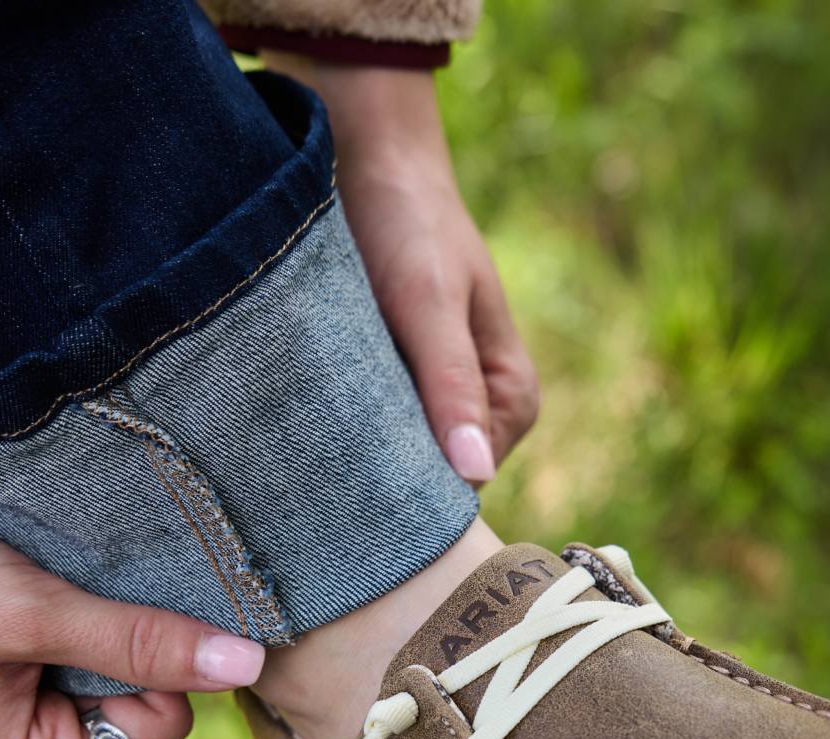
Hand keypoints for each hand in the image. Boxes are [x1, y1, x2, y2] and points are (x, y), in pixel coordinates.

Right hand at [0, 530, 264, 738]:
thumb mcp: (28, 614)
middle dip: (116, 651)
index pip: (161, 725)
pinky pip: (59, 676)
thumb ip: (135, 643)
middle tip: (68, 597)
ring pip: (97, 688)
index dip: (157, 664)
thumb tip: (244, 665)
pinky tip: (23, 600)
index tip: (120, 611)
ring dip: (85, 636)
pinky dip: (58, 634)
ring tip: (37, 596)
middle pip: (131, 710)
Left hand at [264, 57, 538, 482]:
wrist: (369, 162)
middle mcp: (478, 410)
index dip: (421, 484)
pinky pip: (371, 428)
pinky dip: (345, 422)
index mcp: (514, 399)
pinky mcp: (392, 386)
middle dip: (387, 470)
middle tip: (328, 458)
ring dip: (361, 445)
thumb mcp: (430, 306)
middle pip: (433, 475)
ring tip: (320, 425)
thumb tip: (475, 475)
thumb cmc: (413, 227)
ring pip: (398, 454)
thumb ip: (452, 386)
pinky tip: (316, 411)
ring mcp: (433, 400)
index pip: (469, 480)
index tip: (362, 476)